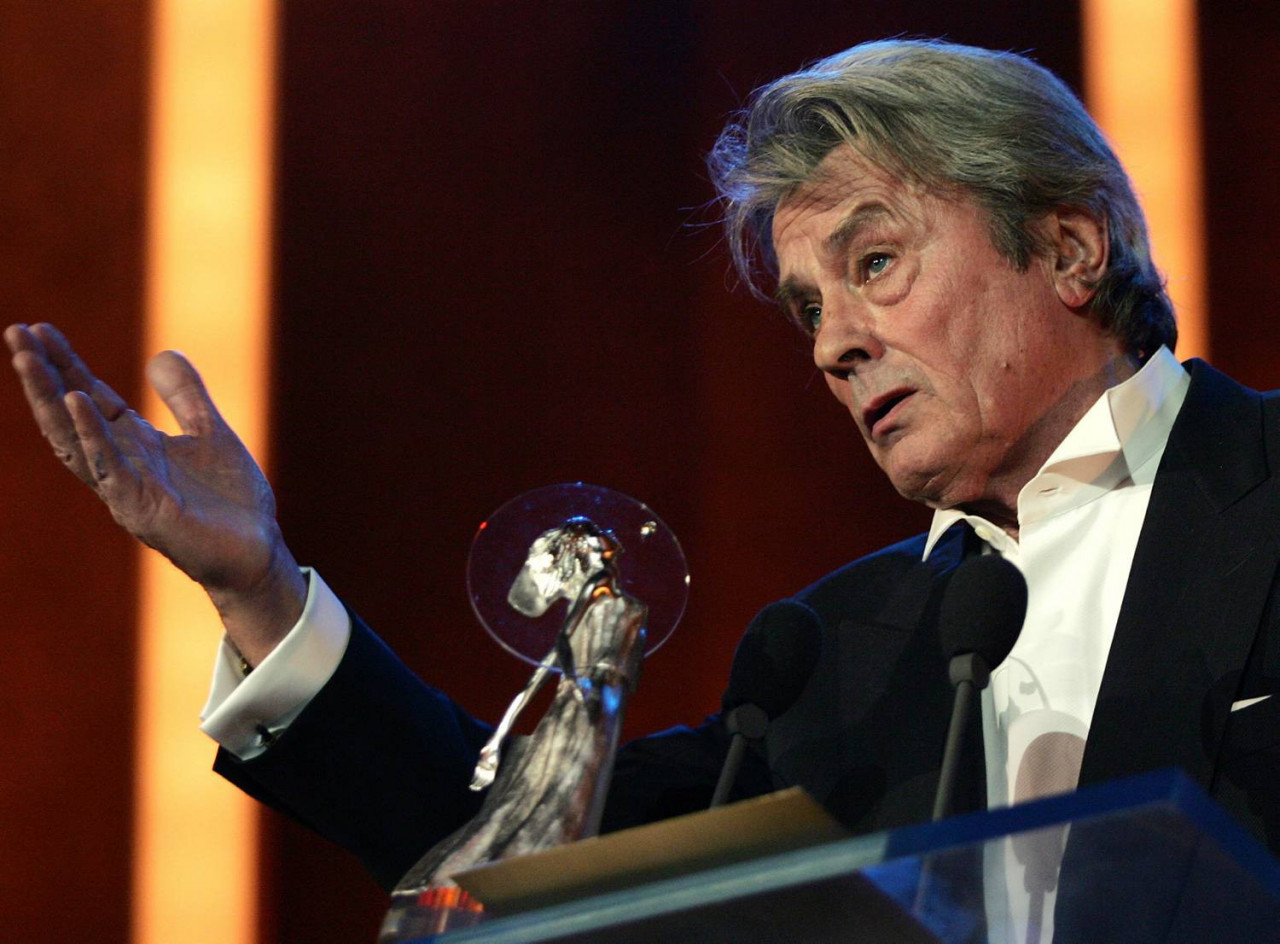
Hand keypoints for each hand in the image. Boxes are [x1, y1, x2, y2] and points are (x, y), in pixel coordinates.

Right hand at [6, 322, 305, 664]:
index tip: (39, 328)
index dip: (65, 363)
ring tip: (26, 359)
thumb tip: (162, 354)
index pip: (90, 396)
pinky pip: (108, 468)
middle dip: (40, 375)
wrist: (256, 551)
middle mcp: (122, 464)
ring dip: (49, 399)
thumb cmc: (231, 501)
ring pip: (73, 439)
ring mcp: (126, 487)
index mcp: (137, 444)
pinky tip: (77, 401)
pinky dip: (90, 435)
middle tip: (14, 333)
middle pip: (68, 414)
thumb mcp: (211, 433)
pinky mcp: (141, 509)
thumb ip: (186, 397)